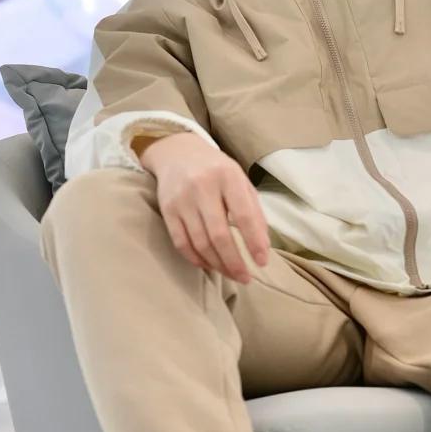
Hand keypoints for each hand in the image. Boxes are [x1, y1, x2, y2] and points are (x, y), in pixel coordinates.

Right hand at [137, 131, 270, 284]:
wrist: (177, 153)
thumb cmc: (217, 171)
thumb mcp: (241, 182)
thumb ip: (254, 212)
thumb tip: (263, 248)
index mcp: (227, 176)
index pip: (244, 215)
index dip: (254, 242)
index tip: (262, 262)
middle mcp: (202, 187)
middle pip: (219, 234)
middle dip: (234, 262)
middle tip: (245, 278)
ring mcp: (182, 199)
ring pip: (200, 242)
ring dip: (217, 264)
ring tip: (231, 273)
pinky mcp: (167, 210)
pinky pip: (181, 242)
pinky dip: (196, 259)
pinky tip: (209, 265)